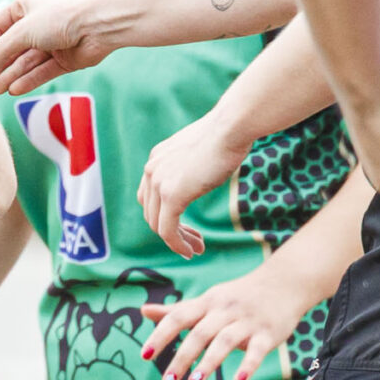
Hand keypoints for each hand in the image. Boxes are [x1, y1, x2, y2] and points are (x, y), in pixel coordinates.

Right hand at [0, 0, 121, 95]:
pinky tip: (14, 89)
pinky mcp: (63, 59)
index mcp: (24, 7)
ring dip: (11, 75)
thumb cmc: (61, 17)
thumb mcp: (21, 31)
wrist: (98, 27)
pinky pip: (41, 71)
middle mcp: (36, 25)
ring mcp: (50, 43)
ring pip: (25, 62)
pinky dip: (28, 80)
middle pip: (11, 48)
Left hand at [138, 114, 251, 258]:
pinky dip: (177, 244)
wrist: (230, 128)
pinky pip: (167, 230)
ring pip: (158, 225)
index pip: (149, 197)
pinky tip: (191, 251)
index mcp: (156, 159)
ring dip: (177, 241)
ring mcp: (158, 183)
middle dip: (172, 232)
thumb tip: (198, 177)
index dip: (165, 215)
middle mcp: (151, 170)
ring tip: (196, 249)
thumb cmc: (225, 135)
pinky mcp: (171, 195)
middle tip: (195, 243)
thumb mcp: (200, 151)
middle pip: (151, 213)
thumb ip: (191, 166)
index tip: (187, 226)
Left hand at [139, 261, 311, 379]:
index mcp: (207, 303)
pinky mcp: (268, 333)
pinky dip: (248, 364)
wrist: (284, 282)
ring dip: (209, 362)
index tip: (145, 355)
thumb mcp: (207, 300)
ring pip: (225, 341)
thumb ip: (178, 310)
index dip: (161, 335)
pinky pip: (257, 350)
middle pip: (199, 333)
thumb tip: (143, 311)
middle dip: (182, 357)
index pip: (179, 317)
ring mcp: (247, 322)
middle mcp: (224, 311)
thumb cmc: (238, 296)